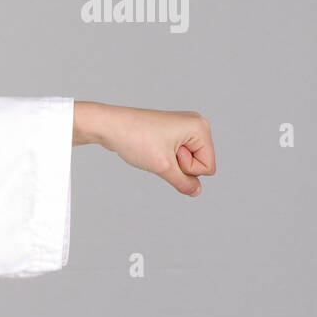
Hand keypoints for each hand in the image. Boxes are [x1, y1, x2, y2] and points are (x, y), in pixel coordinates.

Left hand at [90, 104, 216, 195]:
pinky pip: (175, 156)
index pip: (208, 167)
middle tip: (158, 151)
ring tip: (153, 148)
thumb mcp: (163, 167)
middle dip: (178, 165)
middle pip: (199, 164)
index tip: (166, 154)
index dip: (186, 169)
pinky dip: (163, 157)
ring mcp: (183, 128)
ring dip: (170, 162)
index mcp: (200, 128)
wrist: (109, 126)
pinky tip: (150, 147)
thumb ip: (183, 183)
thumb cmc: (135, 139)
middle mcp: (195, 125)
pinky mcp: (171, 132)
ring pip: (186, 162)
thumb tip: (196, 191)